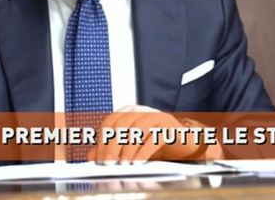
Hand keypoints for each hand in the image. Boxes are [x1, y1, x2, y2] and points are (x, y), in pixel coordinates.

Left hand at [87, 105, 218, 163]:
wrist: (183, 143)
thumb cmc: (154, 144)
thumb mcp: (130, 146)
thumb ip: (111, 148)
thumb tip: (91, 155)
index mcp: (129, 111)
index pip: (111, 121)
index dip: (103, 140)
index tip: (99, 159)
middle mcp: (142, 110)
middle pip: (122, 124)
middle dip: (113, 145)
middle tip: (108, 164)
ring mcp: (157, 116)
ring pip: (138, 129)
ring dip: (128, 148)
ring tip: (123, 164)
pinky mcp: (170, 126)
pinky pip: (154, 137)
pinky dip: (144, 151)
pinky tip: (138, 162)